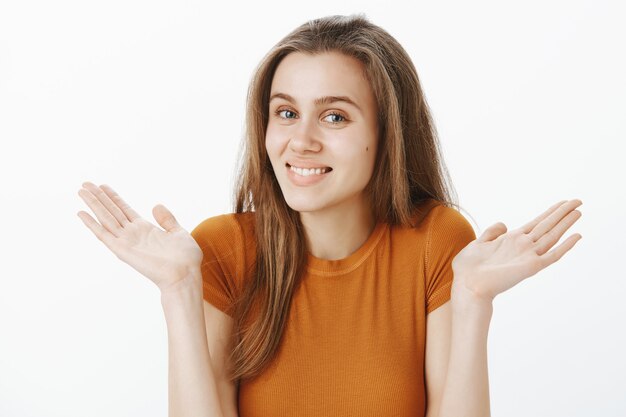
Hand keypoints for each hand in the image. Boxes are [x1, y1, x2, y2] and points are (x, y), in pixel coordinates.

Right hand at [77, 182, 202, 292]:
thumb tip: (156, 205)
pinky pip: (103, 235)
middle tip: (85, 183)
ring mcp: (126, 241)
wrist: (185, 275)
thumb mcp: (178, 233)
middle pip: (112, 211)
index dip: (113, 197)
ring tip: (81, 190)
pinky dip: (91, 224)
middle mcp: (133, 234)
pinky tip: (81, 213)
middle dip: (99, 197)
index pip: (124, 209)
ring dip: (93, 204)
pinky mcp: (122, 250)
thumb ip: (167, 220)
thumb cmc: (185, 259)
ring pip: (105, 218)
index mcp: (146, 229)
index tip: (102, 186)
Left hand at [451, 199, 582, 304]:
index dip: (550, 212)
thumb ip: (491, 233)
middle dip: (562, 212)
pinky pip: (552, 255)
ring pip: (552, 236)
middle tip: (578, 200)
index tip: (562, 202)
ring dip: (565, 223)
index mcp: (512, 239)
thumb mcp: (477, 244)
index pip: (536, 223)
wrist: (467, 285)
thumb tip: (504, 224)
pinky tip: (577, 236)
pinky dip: (565, 246)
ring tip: (579, 210)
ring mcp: (528, 256)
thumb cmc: (468, 268)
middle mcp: (523, 246)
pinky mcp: (530, 267)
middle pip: (547, 225)